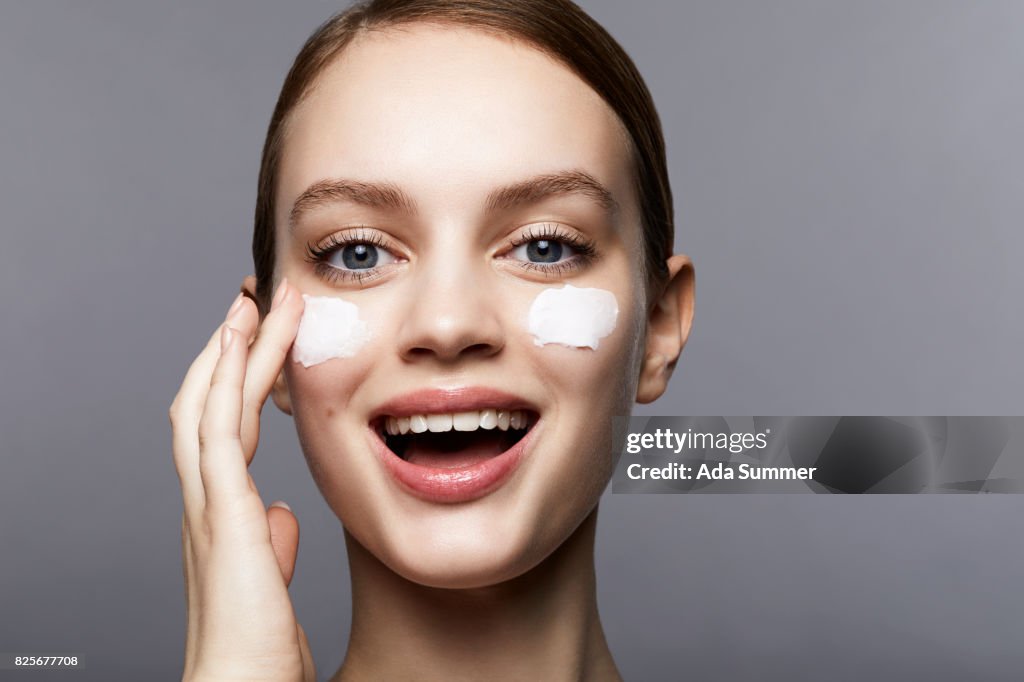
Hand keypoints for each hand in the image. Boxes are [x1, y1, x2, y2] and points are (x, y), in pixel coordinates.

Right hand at [169, 278, 313, 681]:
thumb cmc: (257, 646)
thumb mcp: (272, 578)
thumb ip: (272, 541)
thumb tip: (284, 515)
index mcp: (224, 510)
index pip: (226, 427)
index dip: (238, 381)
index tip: (260, 342)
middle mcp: (208, 498)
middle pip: (209, 402)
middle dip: (230, 349)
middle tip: (254, 301)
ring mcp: (209, 502)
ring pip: (209, 402)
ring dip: (232, 347)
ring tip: (256, 300)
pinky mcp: (222, 512)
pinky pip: (219, 428)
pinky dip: (228, 378)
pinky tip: (242, 341)